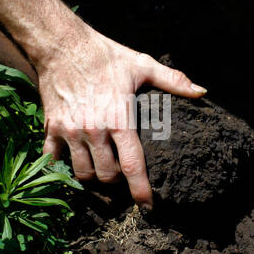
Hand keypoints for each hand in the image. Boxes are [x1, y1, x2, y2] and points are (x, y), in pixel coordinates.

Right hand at [36, 25, 204, 208]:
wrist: (62, 45)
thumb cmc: (105, 55)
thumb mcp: (142, 65)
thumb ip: (173, 80)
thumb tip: (201, 92)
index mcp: (119, 119)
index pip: (132, 166)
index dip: (141, 191)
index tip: (148, 207)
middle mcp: (94, 130)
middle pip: (106, 176)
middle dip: (116, 181)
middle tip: (122, 173)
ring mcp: (70, 132)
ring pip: (82, 173)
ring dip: (93, 177)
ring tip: (101, 169)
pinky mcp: (51, 129)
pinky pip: (54, 159)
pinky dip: (62, 165)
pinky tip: (73, 159)